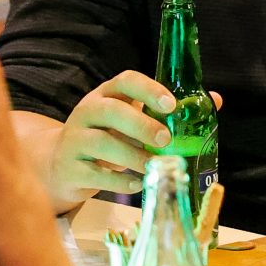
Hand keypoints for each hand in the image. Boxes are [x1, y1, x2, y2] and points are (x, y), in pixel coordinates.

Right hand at [47, 71, 178, 206]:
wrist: (61, 163)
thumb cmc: (104, 138)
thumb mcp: (124, 122)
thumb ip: (153, 117)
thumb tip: (204, 111)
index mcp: (104, 95)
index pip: (125, 81)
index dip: (149, 90)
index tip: (170, 105)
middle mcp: (86, 112)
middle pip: (111, 111)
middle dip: (141, 125)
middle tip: (165, 140)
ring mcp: (73, 139)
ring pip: (102, 143)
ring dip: (133, 156)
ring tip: (153, 166)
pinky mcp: (68, 167)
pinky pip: (95, 174)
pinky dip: (120, 182)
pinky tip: (137, 184)